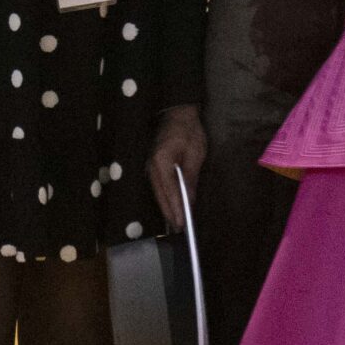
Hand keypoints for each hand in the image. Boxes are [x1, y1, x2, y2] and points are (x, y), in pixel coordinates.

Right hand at [149, 104, 206, 229]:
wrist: (177, 114)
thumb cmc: (189, 132)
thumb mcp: (195, 154)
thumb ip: (190, 178)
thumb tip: (190, 200)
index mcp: (162, 161)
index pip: (169, 191)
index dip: (176, 208)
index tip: (182, 223)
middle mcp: (151, 166)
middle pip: (160, 195)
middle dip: (169, 213)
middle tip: (178, 230)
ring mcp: (149, 166)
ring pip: (156, 192)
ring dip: (165, 207)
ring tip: (174, 223)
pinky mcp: (151, 167)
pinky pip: (157, 187)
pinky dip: (163, 198)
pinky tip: (169, 207)